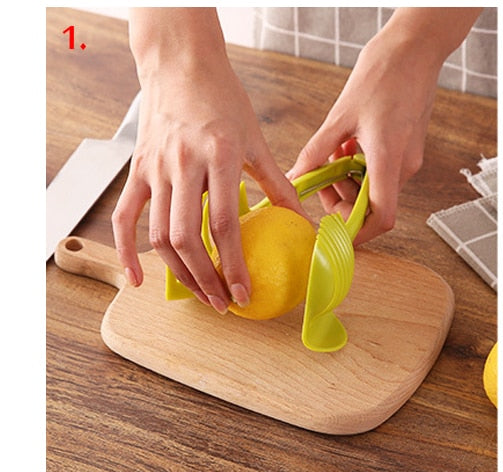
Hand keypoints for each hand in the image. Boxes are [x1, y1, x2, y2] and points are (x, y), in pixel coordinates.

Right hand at [112, 9, 301, 310]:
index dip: (233, 265)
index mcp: (220, 156)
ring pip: (160, 234)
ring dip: (180, 272)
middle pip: (188, 237)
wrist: (179, 63)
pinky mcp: (137, 169)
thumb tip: (302, 221)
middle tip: (225, 303)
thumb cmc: (223, 99)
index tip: (244, 294)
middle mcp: (183, 163)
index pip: (224, 224)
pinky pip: (126, 217)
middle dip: (206, 278)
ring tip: (203, 295)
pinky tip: (138, 280)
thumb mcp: (256, 140)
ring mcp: (155, 167)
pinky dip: (128, 251)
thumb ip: (278, 183)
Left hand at [287, 8, 481, 242]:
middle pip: (374, 206)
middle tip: (322, 179)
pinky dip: (361, 168)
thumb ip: (317, 151)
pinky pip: (382, 172)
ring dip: (351, 182)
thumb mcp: (340, 113)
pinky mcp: (408, 150)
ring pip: (376, 189)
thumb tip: (296, 177)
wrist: (416, 48)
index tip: (333, 230)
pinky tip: (349, 145)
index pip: (380, 217)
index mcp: (388, 158)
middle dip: (345, 201)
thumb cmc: (383, 72)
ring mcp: (409, 160)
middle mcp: (404, 166)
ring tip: (334, 154)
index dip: (357, 233)